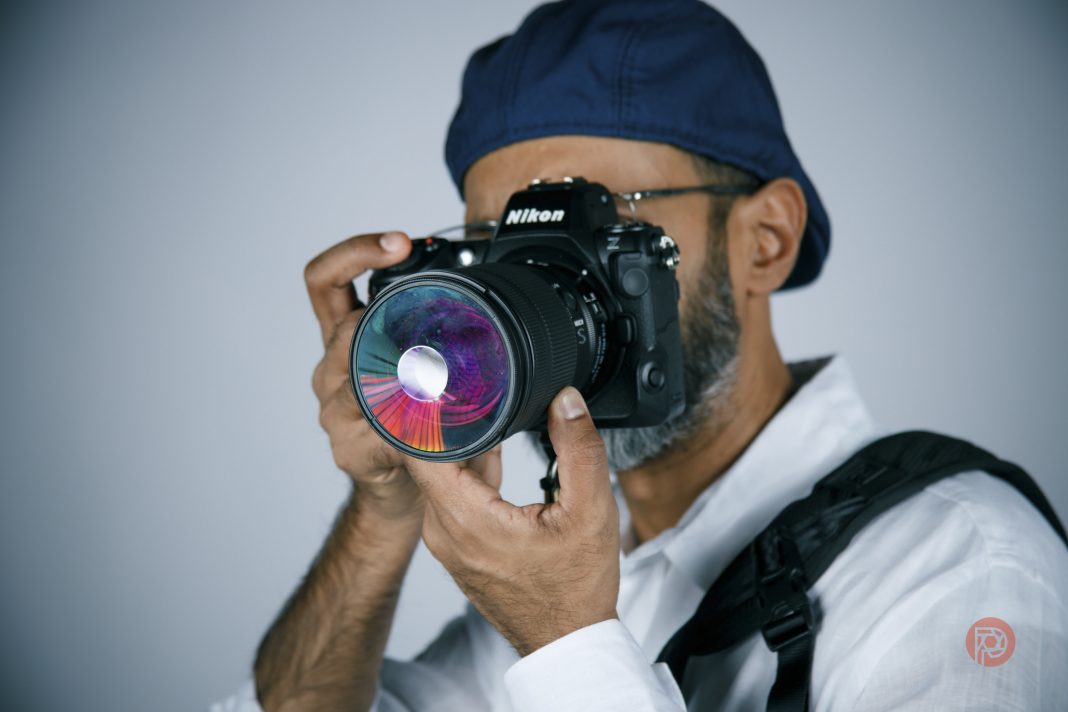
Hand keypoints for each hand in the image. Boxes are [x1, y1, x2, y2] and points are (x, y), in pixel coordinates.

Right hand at [305, 231, 502, 520]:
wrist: (404, 493)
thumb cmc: (416, 425)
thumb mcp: (429, 372)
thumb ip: (450, 342)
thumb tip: (505, 314)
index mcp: (347, 339)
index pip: (327, 280)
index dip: (355, 252)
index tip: (400, 242)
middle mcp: (332, 369)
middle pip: (343, 328)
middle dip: (385, 319)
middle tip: (427, 314)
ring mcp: (336, 410)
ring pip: (360, 376)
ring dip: (399, 372)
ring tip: (431, 372)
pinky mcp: (350, 448)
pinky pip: (377, 427)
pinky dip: (407, 422)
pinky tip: (427, 424)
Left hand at [405, 387, 619, 655]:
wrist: (566, 642)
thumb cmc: (576, 589)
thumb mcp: (591, 511)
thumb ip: (579, 448)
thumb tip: (566, 401)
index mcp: (466, 519)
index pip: (418, 448)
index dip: (426, 410)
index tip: (443, 379)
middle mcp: (443, 530)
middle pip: (426, 454)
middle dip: (446, 417)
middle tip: (471, 382)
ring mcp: (446, 540)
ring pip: (438, 471)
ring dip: (458, 442)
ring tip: (485, 408)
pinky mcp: (455, 545)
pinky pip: (448, 491)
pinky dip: (464, 466)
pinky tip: (491, 447)